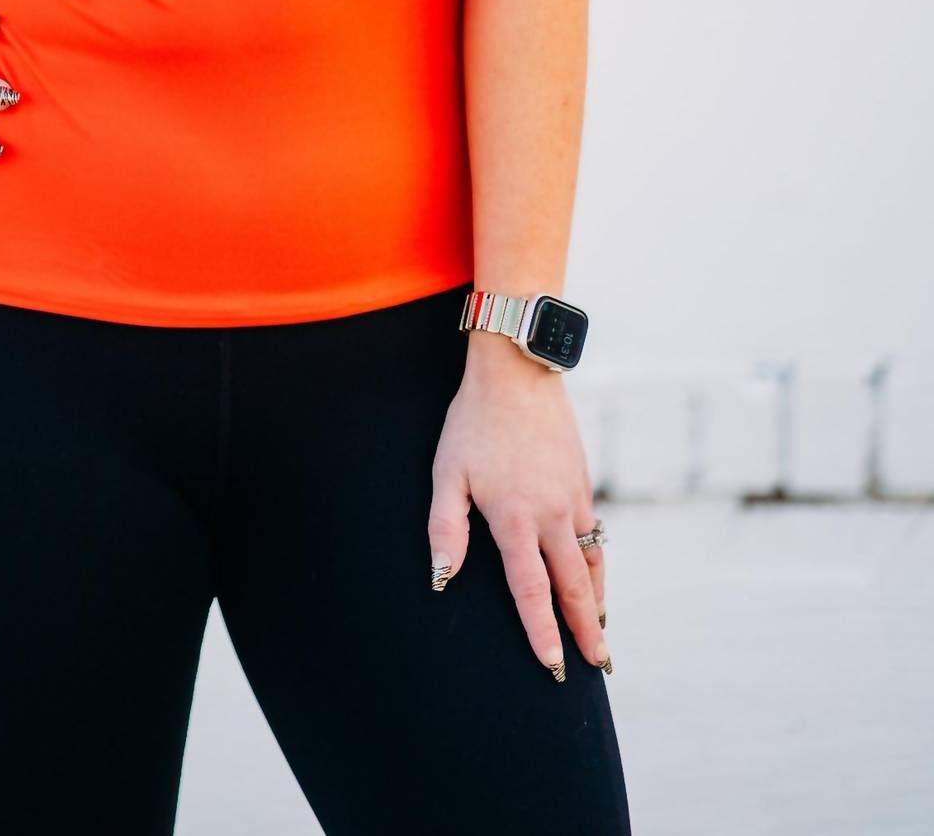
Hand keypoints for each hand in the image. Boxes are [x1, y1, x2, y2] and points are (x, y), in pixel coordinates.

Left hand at [427, 335, 610, 680]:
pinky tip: (595, 581)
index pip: (532, 591)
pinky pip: (594, 538)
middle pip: (574, 587)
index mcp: (515, 518)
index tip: (554, 666)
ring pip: (591, 564)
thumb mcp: (447, 473)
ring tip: (601, 636)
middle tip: (598, 667)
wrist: (517, 374)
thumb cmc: (473, 423)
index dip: (542, 632)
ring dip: (597, 603)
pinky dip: (597, 567)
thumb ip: (446, 529)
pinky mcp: (583, 483)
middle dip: (585, 631)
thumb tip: (442, 579)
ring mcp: (574, 499)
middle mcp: (552, 515)